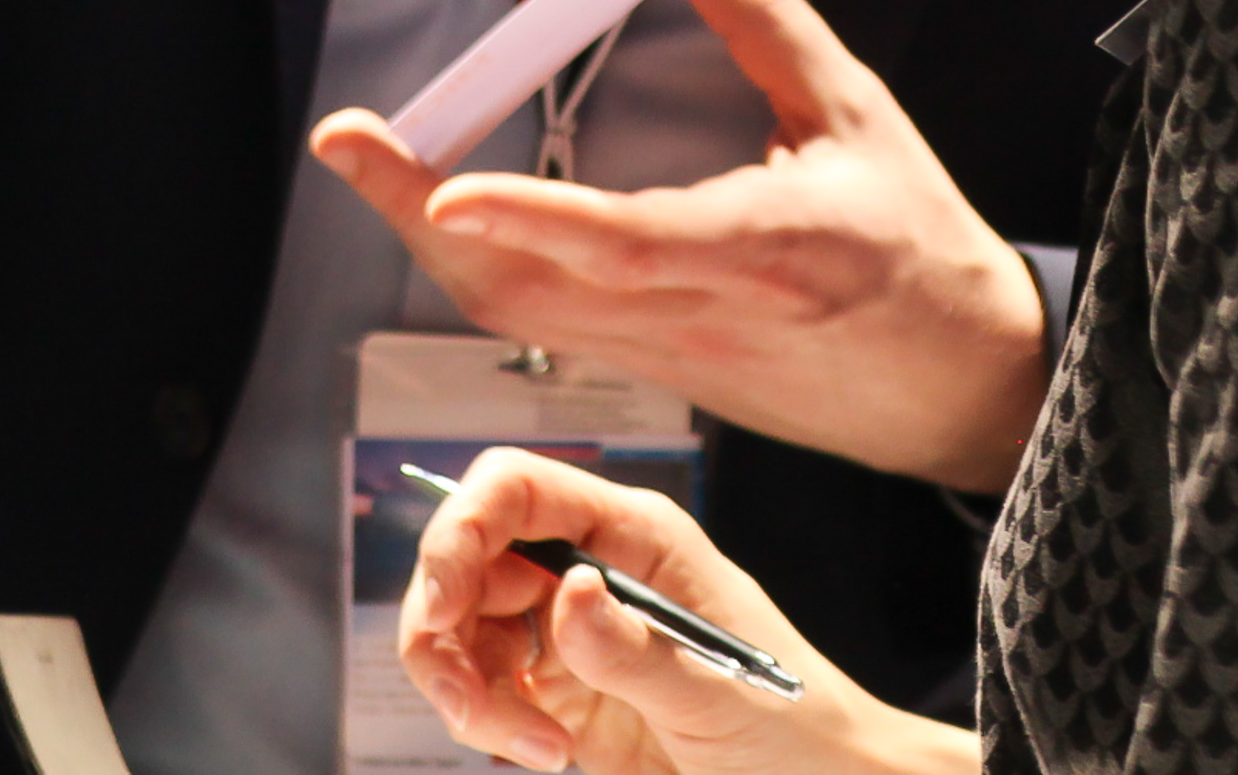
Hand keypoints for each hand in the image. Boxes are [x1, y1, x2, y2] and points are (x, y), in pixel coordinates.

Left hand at [312, 0, 1047, 489]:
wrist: (964, 387)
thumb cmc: (918, 240)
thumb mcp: (855, 110)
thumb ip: (761, 15)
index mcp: (767, 251)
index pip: (625, 244)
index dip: (529, 215)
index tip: (443, 182)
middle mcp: (703, 319)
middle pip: (528, 289)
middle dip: (420, 217)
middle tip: (345, 141)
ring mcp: (670, 361)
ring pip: (521, 313)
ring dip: (435, 239)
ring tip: (374, 162)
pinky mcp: (658, 376)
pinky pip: (548, 322)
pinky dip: (485, 261)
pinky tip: (447, 209)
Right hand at [398, 447, 964, 774]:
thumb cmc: (793, 728)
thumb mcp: (715, 693)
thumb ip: (632, 649)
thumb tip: (568, 590)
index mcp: (635, 535)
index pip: (516, 488)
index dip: (460, 526)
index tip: (444, 599)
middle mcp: (593, 569)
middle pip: (468, 561)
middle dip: (445, 629)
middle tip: (466, 703)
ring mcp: (572, 632)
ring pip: (467, 631)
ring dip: (468, 688)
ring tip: (531, 746)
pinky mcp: (562, 693)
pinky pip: (488, 689)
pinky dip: (491, 722)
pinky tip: (545, 752)